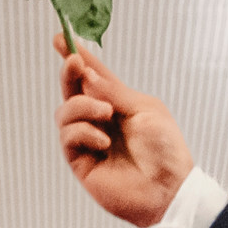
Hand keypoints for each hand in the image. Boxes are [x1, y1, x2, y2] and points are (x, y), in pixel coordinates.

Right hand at [53, 37, 193, 227]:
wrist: (166, 189)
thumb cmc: (164, 149)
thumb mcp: (144, 109)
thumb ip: (114, 93)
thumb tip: (87, 76)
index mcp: (118, 103)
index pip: (93, 77)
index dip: (78, 58)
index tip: (61, 38)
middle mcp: (99, 120)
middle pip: (72, 92)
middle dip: (70, 74)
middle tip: (75, 64)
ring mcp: (88, 141)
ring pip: (65, 113)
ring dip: (82, 107)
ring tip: (106, 115)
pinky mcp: (81, 163)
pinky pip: (69, 137)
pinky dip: (84, 133)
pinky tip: (104, 143)